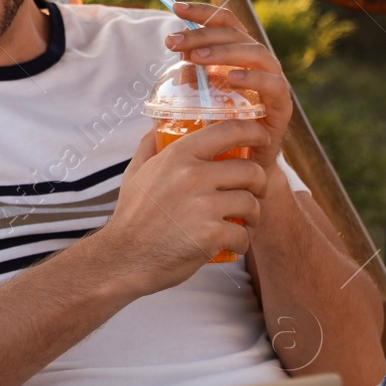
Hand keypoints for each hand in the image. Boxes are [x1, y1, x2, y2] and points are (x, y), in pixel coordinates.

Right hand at [100, 124, 268, 291]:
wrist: (123, 258)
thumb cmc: (131, 217)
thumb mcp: (135, 173)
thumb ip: (149, 147)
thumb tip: (157, 127)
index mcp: (177, 156)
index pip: (229, 131)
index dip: (254, 132)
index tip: (262, 139)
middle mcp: (192, 176)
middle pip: (251, 170)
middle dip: (259, 184)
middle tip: (254, 194)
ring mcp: (203, 205)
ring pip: (251, 204)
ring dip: (253, 216)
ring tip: (242, 223)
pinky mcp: (210, 234)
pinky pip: (243, 235)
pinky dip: (241, 243)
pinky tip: (230, 245)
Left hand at [164, 0, 290, 169]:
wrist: (241, 165)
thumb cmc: (218, 126)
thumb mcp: (199, 94)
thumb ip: (190, 71)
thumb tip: (174, 46)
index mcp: (238, 55)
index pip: (225, 22)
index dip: (202, 12)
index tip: (175, 7)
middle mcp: (258, 63)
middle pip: (236, 34)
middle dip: (202, 34)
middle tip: (173, 42)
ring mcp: (272, 83)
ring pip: (256, 53)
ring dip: (224, 52)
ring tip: (196, 58)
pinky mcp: (281, 107)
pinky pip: (273, 86)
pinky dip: (252, 78)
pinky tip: (232, 78)